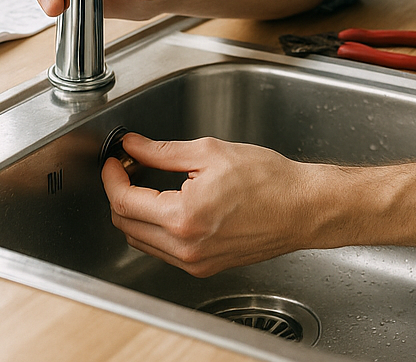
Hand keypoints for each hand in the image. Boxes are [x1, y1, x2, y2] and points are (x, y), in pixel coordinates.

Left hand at [101, 133, 312, 275]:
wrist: (301, 207)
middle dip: (121, 194)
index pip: (126, 202)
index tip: (115, 161)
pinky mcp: (204, 267)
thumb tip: (134, 146)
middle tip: (130, 168)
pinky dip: (155, 228)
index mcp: (183, 217)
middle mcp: (185, 247)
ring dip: (136, 213)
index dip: (114, 178)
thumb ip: (164, 152)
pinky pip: (163, 251)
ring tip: (148, 184)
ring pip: (142, 241)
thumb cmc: (268, 180)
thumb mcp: (212, 152)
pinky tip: (169, 205)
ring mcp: (194, 262)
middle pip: (127, 225)